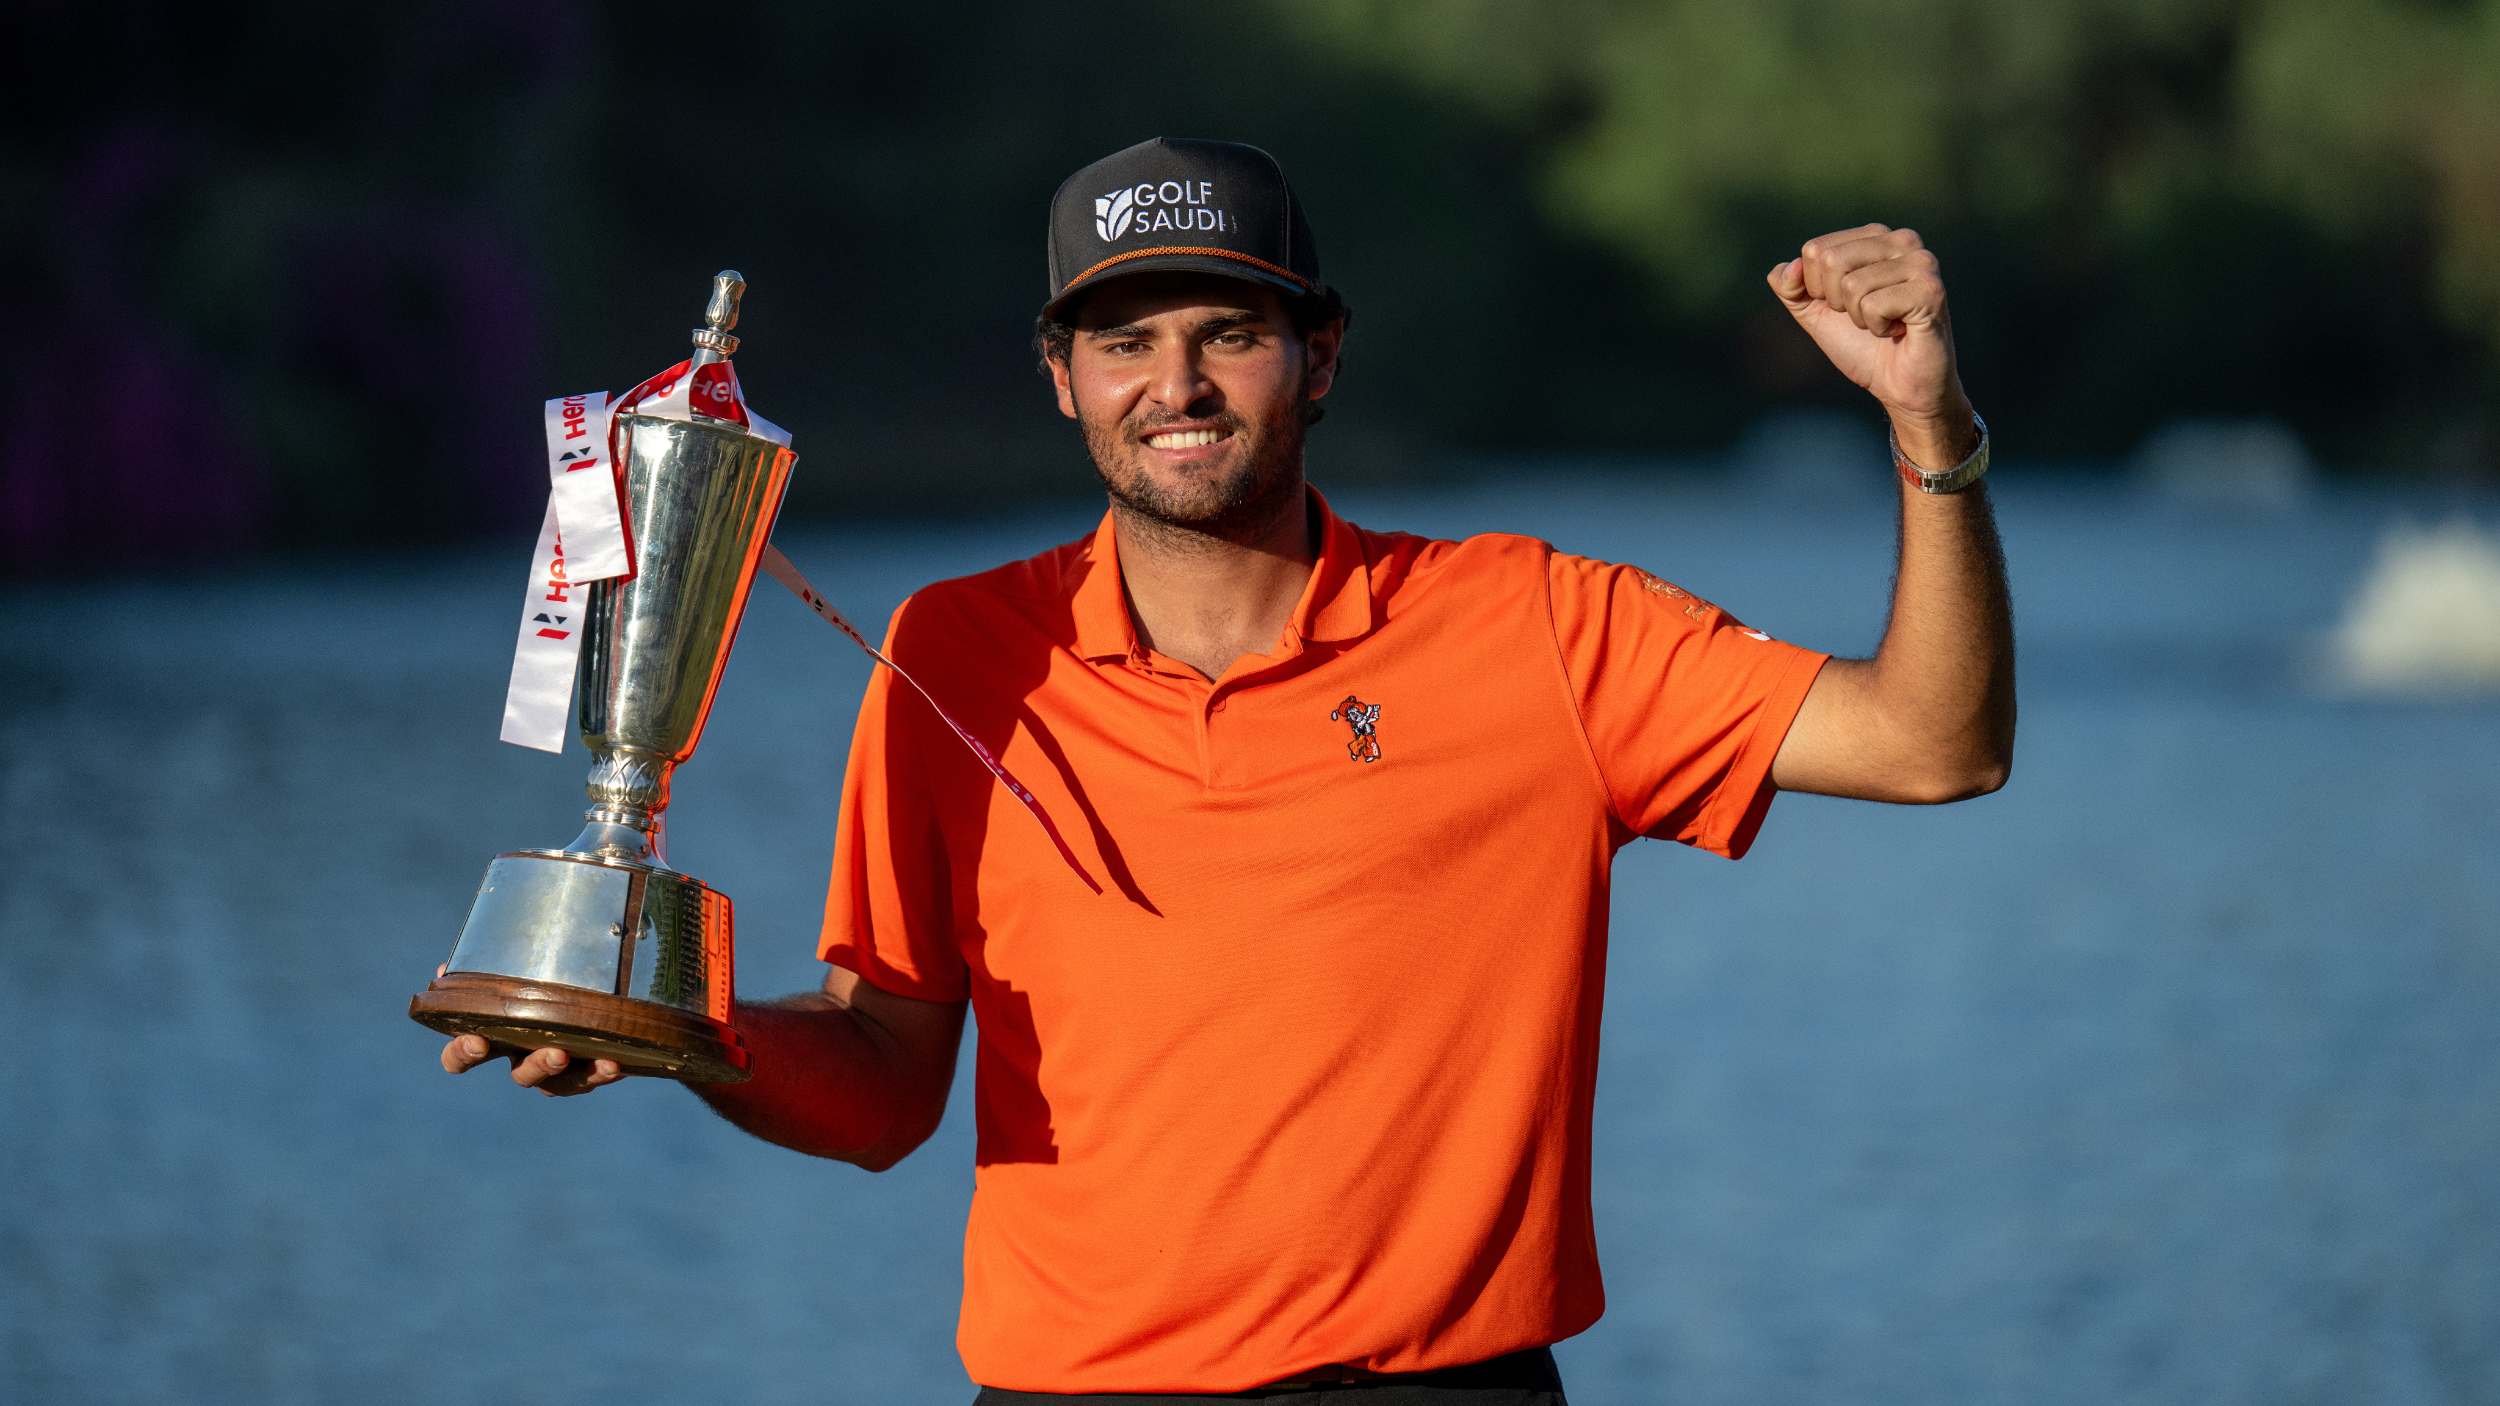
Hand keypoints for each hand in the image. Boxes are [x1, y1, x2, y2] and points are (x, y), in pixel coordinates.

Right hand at [433, 965, 627, 1096]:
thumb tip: (444, 969)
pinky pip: (593, 1077)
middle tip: (558, 1054)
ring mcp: (555, 1069)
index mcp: (493, 1037)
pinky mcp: (585, 1069)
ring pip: (561, 1083)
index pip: (461, 1058)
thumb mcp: (503, 969)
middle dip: (538, 1067)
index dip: (463, 1055)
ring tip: (604, 1061)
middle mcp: (521, 1058)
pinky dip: (605, 1070)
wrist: (576, 987)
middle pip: (522, 1076)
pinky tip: (619, 1061)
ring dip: (581, 1074)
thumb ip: (478, 970)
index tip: (477, 1042)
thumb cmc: (525, 978)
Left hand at [1768, 224, 1976, 467]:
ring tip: (1884, 324)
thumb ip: (1791, 288)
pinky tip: (1899, 330)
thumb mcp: (1816, 312)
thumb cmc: (1861, 346)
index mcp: (1875, 236)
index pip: (1816, 250)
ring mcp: (1922, 263)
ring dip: (1860, 317)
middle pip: (1832, 260)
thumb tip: (1785, 269)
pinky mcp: (1931, 290)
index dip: (1817, 289)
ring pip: (1852, 284)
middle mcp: (1903, 240)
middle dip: (1837, 302)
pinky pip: (1874, 304)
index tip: (1846, 306)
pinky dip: (1877, 328)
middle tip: (1865, 317)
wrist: (1899, 387)